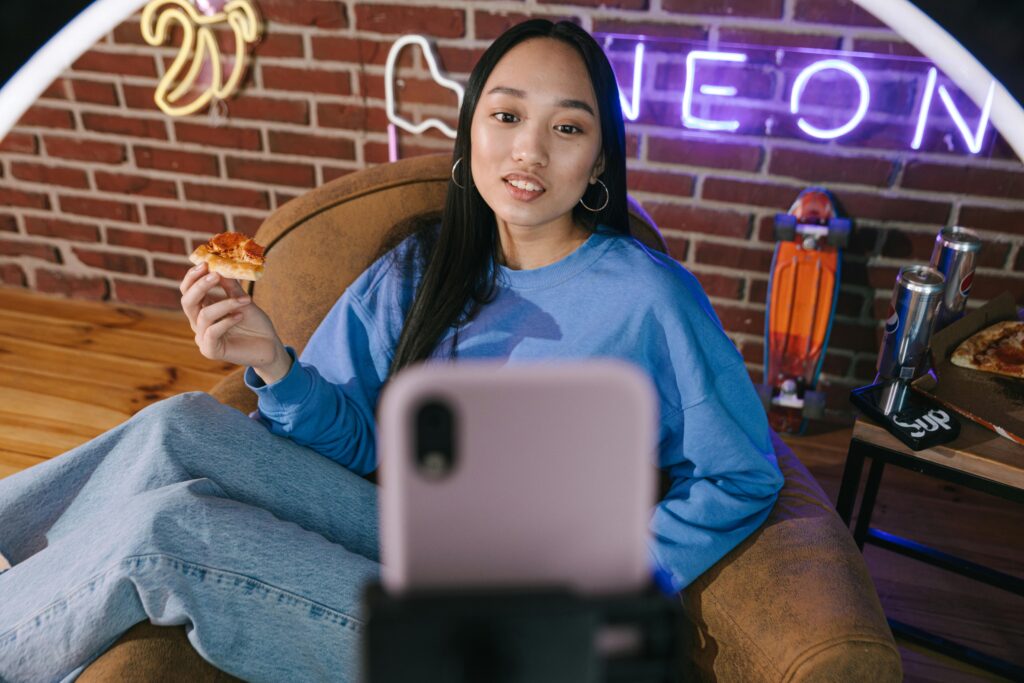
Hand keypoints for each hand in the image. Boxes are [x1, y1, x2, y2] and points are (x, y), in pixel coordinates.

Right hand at [180, 262, 291, 381]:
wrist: (269, 347)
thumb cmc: (255, 323)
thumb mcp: (243, 300)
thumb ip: (231, 286)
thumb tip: (221, 265)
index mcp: (203, 309)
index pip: (188, 291)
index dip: (193, 277)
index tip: (206, 263)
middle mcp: (199, 323)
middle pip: (187, 302)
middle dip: (200, 286)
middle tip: (215, 275)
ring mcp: (203, 338)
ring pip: (204, 315)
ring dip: (225, 304)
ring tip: (245, 300)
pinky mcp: (211, 350)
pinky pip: (212, 332)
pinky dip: (226, 321)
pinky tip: (240, 316)